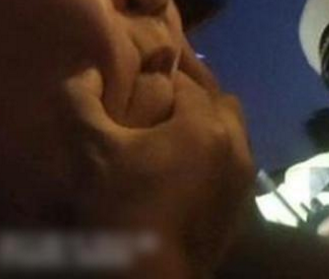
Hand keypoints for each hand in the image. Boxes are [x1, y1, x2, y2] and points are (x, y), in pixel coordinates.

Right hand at [62, 41, 253, 274]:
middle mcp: (236, 145)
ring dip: (209, 124)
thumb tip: (92, 71)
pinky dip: (218, 152)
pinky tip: (190, 169)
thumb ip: (83, 99)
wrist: (149, 278)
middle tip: (160, 109)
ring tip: (176, 138)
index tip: (139, 86)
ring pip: (234, 130)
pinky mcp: (243, 205)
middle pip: (218, 101)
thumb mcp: (90, 149)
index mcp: (204, 126)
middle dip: (192, 97)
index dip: (160, 79)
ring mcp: (244, 178)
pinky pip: (236, 160)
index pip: (185, 83)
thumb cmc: (120, 209)